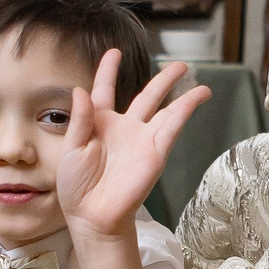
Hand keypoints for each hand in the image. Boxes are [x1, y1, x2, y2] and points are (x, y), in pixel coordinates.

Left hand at [56, 50, 210, 238]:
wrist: (92, 215)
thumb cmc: (76, 186)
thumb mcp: (70, 148)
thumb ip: (79, 119)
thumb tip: (80, 90)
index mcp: (99, 123)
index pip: (105, 89)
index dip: (109, 71)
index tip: (115, 53)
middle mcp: (124, 127)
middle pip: (147, 95)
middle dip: (163, 80)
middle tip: (179, 65)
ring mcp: (142, 138)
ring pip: (166, 108)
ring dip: (181, 92)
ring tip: (196, 77)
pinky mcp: (156, 151)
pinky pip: (173, 124)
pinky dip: (185, 108)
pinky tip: (197, 95)